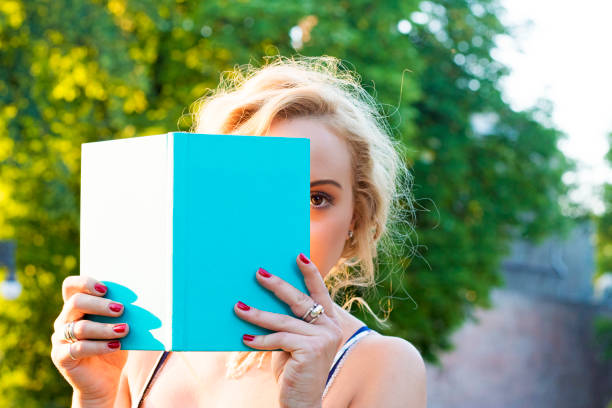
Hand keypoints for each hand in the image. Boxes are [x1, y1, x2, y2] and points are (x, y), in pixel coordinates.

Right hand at [50, 276, 129, 405]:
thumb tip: (142, 298)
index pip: (71, 285)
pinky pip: (79, 348)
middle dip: (100, 304)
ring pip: (80, 327)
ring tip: (125, 329)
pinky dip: (100, 346)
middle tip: (121, 309)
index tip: (106, 289)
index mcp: (76, 307)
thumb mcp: (120, 326)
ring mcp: (60, 339)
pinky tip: (116, 345)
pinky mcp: (61, 357)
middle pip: (75, 302)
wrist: (106, 379)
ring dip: (105, 327)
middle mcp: (64, 320)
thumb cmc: (115, 345)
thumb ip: (122, 312)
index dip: (86, 283)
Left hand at [234, 253, 342, 407]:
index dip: (310, 273)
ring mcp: (323, 338)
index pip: (320, 292)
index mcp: (330, 322)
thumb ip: (289, 322)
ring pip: (284, 320)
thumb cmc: (294, 369)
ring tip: (237, 307)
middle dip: (277, 285)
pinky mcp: (311, 350)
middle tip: (258, 273)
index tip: (298, 256)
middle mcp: (331, 327)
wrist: (302, 402)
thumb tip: (262, 298)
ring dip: (257, 313)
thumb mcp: (293, 341)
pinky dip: (260, 340)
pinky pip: (279, 339)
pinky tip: (245, 339)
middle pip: (300, 300)